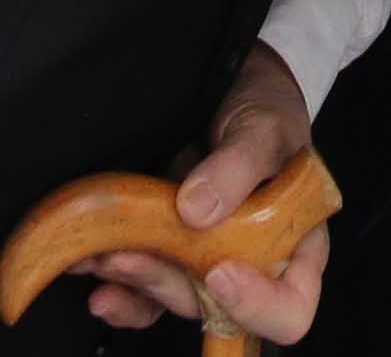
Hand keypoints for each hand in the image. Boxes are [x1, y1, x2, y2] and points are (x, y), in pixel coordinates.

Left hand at [81, 45, 330, 342]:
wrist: (230, 83)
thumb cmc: (267, 109)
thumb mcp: (266, 127)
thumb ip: (239, 165)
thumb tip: (196, 210)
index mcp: (295, 247)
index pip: (288, 307)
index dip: (256, 305)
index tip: (220, 272)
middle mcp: (251, 266)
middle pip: (217, 307)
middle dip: (168, 284)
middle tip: (129, 256)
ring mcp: (207, 261)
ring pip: (172, 297)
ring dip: (134, 284)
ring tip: (100, 257)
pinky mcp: (170, 252)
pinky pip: (145, 291)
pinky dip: (120, 289)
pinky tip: (95, 276)